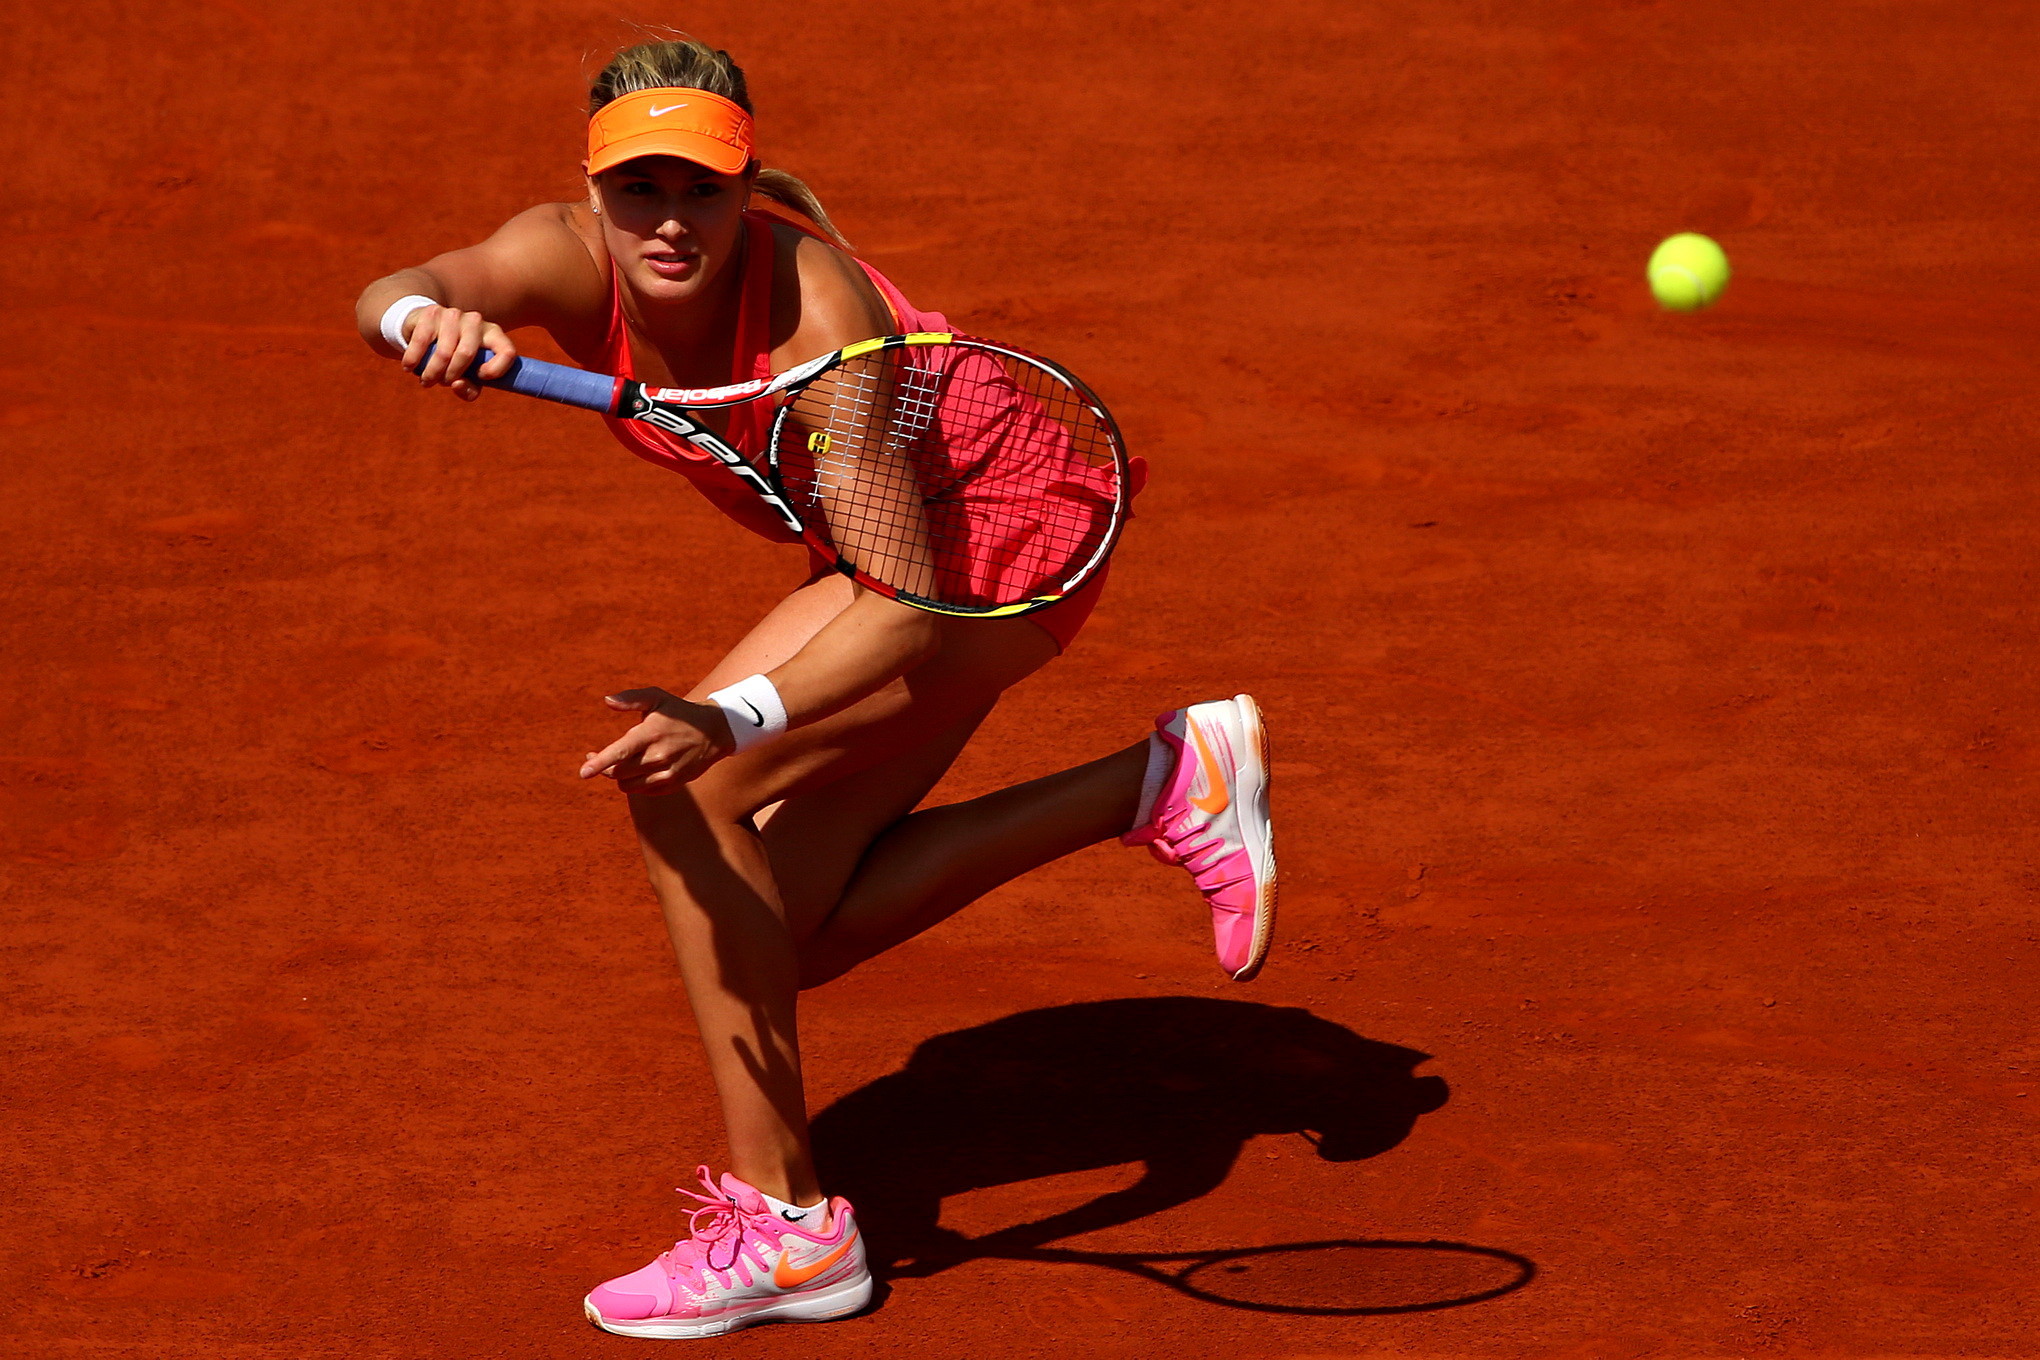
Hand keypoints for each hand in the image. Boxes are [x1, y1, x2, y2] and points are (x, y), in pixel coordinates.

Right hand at [398, 303, 516, 401]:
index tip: (481, 378)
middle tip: (442, 383)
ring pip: (443, 352)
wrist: (427, 328)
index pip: (507, 352)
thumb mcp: (467, 376)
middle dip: (451, 376)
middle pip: (466, 354)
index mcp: (494, 335)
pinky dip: (414, 360)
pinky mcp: (431, 312)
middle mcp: (477, 321)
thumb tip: (457, 384)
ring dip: (431, 373)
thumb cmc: (454, 359)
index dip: (497, 369)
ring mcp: (454, 314)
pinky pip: (421, 342)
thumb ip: (469, 388)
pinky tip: (409, 368)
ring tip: (426, 380)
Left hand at [579, 688, 735, 794]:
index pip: (619, 752)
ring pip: (628, 785)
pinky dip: (634, 783)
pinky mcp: (672, 784)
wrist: (714, 732)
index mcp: (651, 734)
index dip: (599, 763)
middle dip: (604, 767)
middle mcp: (658, 756)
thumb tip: (607, 700)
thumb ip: (631, 698)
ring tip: (620, 763)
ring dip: (618, 776)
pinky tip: (638, 769)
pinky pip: (643, 791)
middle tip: (595, 758)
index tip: (583, 772)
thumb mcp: (657, 698)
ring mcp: (666, 773)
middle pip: (618, 772)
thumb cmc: (678, 712)